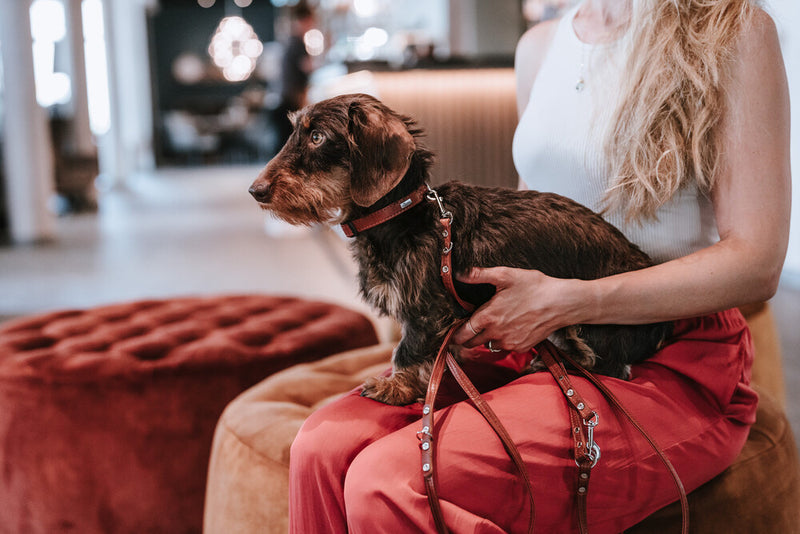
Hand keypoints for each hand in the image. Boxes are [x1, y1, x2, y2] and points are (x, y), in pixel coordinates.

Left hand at [453, 267, 586, 352]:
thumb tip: (459, 273)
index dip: (454, 334)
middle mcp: (496, 334)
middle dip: (467, 337)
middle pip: (472, 343)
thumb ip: (479, 274)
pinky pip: (505, 347)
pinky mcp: (522, 347)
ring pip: (488, 346)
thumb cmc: (534, 286)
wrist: (562, 303)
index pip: (462, 334)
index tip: (452, 331)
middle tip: (469, 326)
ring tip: (492, 324)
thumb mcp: (505, 275)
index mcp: (488, 317)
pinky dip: (503, 340)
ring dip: (486, 338)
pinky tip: (510, 326)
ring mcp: (510, 343)